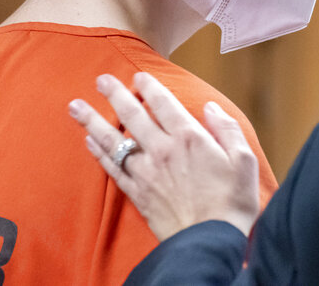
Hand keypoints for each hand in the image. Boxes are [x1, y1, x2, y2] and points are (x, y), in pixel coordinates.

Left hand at [68, 72, 260, 240]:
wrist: (211, 243)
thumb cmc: (233, 203)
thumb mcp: (244, 160)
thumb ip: (227, 129)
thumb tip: (210, 108)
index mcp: (189, 138)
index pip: (163, 103)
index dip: (149, 86)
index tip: (139, 75)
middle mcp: (162, 151)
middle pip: (132, 116)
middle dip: (114, 94)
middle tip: (100, 79)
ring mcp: (146, 173)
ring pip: (114, 141)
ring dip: (93, 121)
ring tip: (75, 106)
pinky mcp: (138, 194)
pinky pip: (113, 169)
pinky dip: (99, 154)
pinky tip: (89, 142)